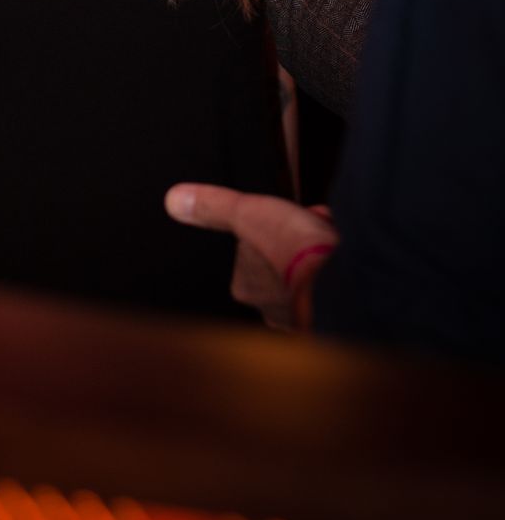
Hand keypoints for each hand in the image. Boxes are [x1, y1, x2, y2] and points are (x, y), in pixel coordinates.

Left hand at [165, 183, 337, 330]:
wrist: (347, 277)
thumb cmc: (295, 249)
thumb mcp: (246, 213)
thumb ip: (214, 207)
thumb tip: (174, 200)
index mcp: (247, 286)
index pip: (254, 254)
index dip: (272, 231)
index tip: (286, 221)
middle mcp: (272, 309)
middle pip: (283, 267)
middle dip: (299, 245)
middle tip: (313, 229)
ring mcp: (305, 318)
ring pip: (310, 278)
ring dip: (320, 256)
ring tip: (330, 238)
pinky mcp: (334, 319)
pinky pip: (333, 288)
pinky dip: (340, 271)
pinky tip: (346, 256)